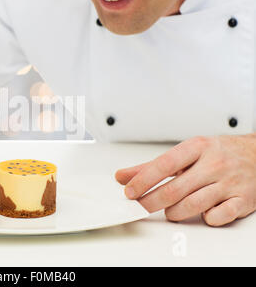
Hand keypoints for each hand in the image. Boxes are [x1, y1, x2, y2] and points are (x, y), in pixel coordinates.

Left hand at [115, 135, 255, 225]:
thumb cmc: (218, 153)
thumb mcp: (185, 153)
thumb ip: (152, 166)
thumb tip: (123, 176)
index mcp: (197, 147)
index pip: (163, 165)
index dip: (143, 180)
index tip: (130, 192)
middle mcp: (213, 164)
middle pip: (174, 189)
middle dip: (151, 202)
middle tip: (141, 207)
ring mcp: (229, 183)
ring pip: (192, 205)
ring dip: (174, 213)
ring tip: (169, 211)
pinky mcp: (242, 200)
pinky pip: (218, 216)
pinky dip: (205, 219)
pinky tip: (201, 214)